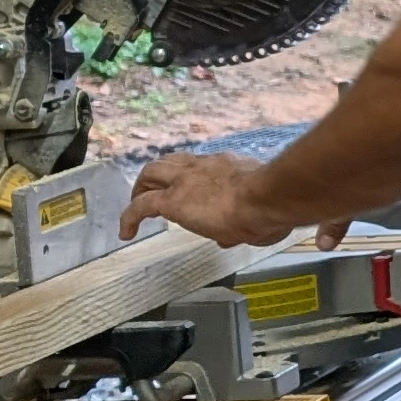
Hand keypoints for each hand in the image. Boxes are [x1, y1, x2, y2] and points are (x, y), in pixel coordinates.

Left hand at [119, 153, 324, 249]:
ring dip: (141, 188)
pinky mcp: (173, 201)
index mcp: (227, 167)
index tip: (193, 195)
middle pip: (170, 162)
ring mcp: (185, 182)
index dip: (192, 180)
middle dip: (157, 176)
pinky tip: (125, 232)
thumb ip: (243, 224)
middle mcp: (203, 167)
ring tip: (134, 205)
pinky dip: (129, 217)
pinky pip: (141, 206)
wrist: (268, 198)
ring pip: (150, 174)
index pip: (201, 168)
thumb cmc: (275, 205)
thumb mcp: (261, 215)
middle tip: (151, 191)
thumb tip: (229, 238)